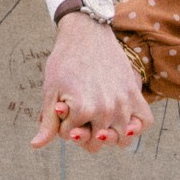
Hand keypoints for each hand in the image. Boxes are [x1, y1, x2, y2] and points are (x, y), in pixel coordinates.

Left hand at [31, 13, 151, 154]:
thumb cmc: (64, 61)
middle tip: (80, 119)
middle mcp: (106, 109)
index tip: (61, 109)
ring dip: (109, 134)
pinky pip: (144, 122)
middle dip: (84, 134)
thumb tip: (35, 146)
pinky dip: (136, 128)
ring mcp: (123, 102)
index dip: (63, 125)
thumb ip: (48, 122)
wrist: (86, 33)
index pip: (70, 136)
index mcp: (83, 110)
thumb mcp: (50, 91)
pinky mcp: (134, 93)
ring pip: (121, 140)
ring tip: (100, 124)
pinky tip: (125, 125)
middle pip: (96, 144)